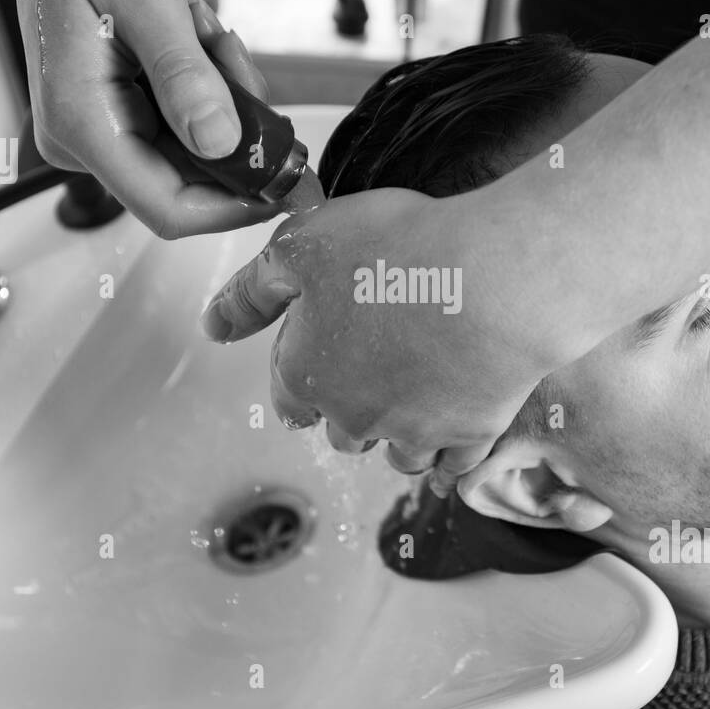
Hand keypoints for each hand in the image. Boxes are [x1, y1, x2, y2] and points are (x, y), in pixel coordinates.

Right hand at [8, 0, 278, 237]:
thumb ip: (182, 73)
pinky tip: (196, 42)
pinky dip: (210, 90)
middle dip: (235, 128)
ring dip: (223, 99)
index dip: (236, 206)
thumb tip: (219, 141)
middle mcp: (82, 141)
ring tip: (204, 34)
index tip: (287, 179)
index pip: (168, 207)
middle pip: (192, 180)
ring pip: (198, 153)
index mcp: (79, 122)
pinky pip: (188, 130)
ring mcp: (100, 134)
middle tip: (232, 55)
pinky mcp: (119, 121)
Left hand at [200, 189, 551, 492]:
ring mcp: (416, 432)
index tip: (326, 356)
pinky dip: (452, 451)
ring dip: (401, 433)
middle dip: (352, 407)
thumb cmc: (399, 249)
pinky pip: (455, 462)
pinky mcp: (473, 434)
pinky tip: (458, 424)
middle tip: (378, 365)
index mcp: (307, 375)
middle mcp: (356, 417)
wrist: (496, 276)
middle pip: (344, 433)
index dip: (304, 375)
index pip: (290, 399)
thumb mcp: (303, 246)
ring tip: (420, 393)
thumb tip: (213, 325)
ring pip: (399, 453)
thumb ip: (252, 291)